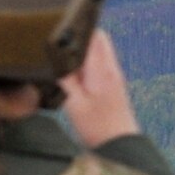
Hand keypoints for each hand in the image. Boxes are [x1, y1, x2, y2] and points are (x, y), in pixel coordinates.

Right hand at [61, 29, 141, 147]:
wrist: (120, 144)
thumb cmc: (98, 129)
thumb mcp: (73, 103)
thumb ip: (64, 77)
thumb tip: (54, 58)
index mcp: (102, 70)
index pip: (93, 35)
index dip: (76, 30)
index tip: (59, 32)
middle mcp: (112, 68)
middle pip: (98, 38)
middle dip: (79, 39)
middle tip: (61, 53)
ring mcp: (115, 75)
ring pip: (98, 50)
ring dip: (82, 53)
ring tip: (70, 71)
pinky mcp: (114, 83)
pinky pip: (99, 63)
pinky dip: (87, 65)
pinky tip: (78, 81)